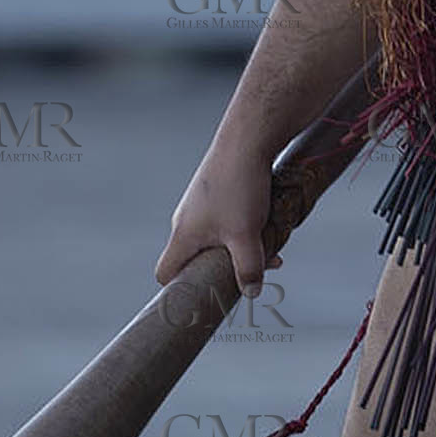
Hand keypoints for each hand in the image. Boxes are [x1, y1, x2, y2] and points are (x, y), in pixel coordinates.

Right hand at [156, 142, 281, 297]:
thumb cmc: (239, 188)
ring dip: (240, 249)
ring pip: (217, 239)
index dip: (179, 290)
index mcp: (183, 235)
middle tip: (250, 273)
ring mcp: (201, 205)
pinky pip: (227, 221)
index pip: (165, 273)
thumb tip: (252, 292)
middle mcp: (186, 220)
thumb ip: (248, 268)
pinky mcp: (217, 192)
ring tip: (270, 249)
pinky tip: (269, 224)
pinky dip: (245, 229)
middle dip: (223, 270)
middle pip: (195, 259)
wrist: (247, 139)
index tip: (202, 297)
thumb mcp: (245, 235)